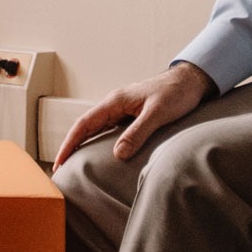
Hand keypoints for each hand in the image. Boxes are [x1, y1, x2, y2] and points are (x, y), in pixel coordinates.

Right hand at [52, 61, 215, 167]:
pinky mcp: (132, 115)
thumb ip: (137, 132)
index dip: (69, 144)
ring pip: (97, 129)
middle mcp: (115, 105)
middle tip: (61, 170)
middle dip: (71, 147)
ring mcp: (123, 110)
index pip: (84, 124)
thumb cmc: (176, 93)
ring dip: (84, 145)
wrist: (191, 81)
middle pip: (86, 127)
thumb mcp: (157, 114)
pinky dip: (100, 143)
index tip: (59, 162)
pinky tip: (102, 155)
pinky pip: (110, 131)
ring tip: (75, 166)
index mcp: (115, 101)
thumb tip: (117, 155)